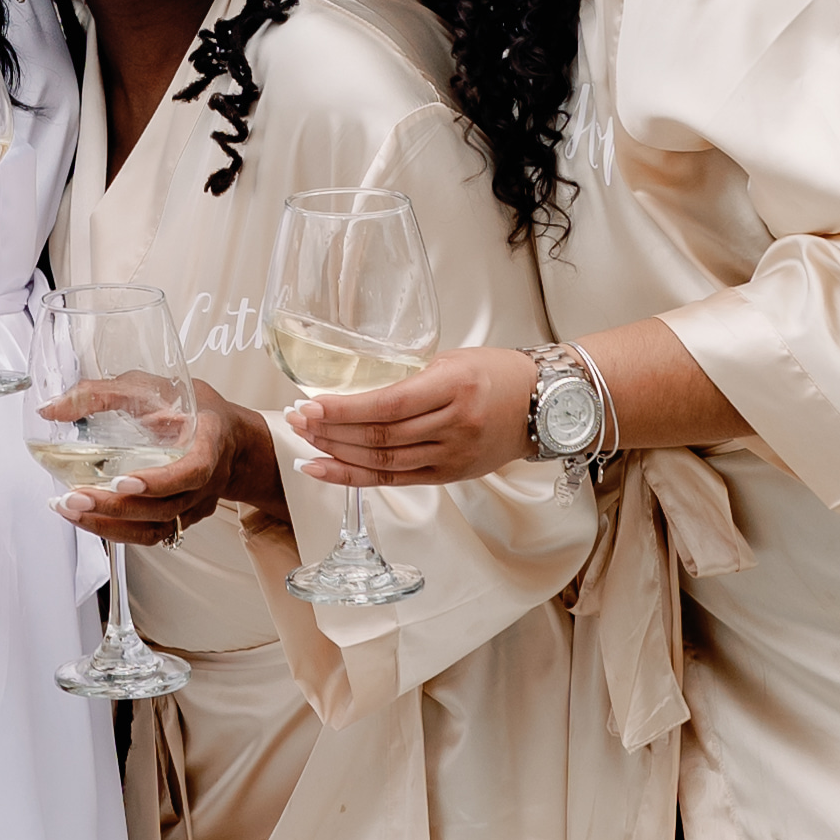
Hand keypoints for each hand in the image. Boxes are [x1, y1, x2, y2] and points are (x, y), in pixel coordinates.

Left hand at [55, 380, 283, 544]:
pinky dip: (114, 531)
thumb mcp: (154, 386)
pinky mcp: (179, 518)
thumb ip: (103, 393)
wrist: (229, 437)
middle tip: (75, 498)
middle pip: (165, 508)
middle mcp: (205, 481)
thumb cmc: (194, 408)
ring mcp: (194, 505)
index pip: (192, 470)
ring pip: (156, 528)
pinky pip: (149, 534)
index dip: (159, 481)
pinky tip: (85, 518)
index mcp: (209, 442)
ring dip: (109, 525)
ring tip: (70, 510)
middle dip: (116, 507)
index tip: (124, 480)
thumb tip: (53, 408)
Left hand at [282, 345, 548, 491]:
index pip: (386, 405)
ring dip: (337, 454)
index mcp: (454, 387)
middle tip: (295, 420)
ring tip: (304, 441)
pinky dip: (355, 477)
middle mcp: (454, 425)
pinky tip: (325, 469)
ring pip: (383, 461)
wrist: (545, 405)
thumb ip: (408, 378)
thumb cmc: (498, 373)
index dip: (342, 410)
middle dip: (330, 430)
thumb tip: (354, 393)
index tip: (308, 405)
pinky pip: (395, 479)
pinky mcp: (450, 475)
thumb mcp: (452, 360)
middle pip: (379, 436)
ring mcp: (453, 455)